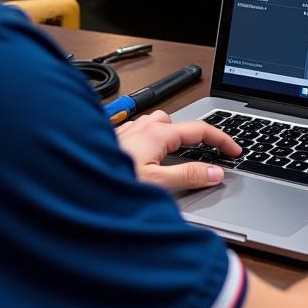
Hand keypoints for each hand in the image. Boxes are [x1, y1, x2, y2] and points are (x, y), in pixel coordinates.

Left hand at [116, 110, 241, 189]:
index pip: (200, 129)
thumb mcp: (156, 184)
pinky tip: (146, 159)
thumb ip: (188, 177)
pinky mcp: (114, 142)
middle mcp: (142, 128)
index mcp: (157, 134)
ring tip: (177, 156)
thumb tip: (214, 173)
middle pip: (178, 123)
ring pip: (157, 124)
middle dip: (194, 136)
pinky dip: (151, 142)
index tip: (235, 150)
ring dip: (170, 136)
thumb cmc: (109, 184)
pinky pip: (139, 133)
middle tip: (206, 154)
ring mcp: (127, 132)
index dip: (222, 139)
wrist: (71, 184)